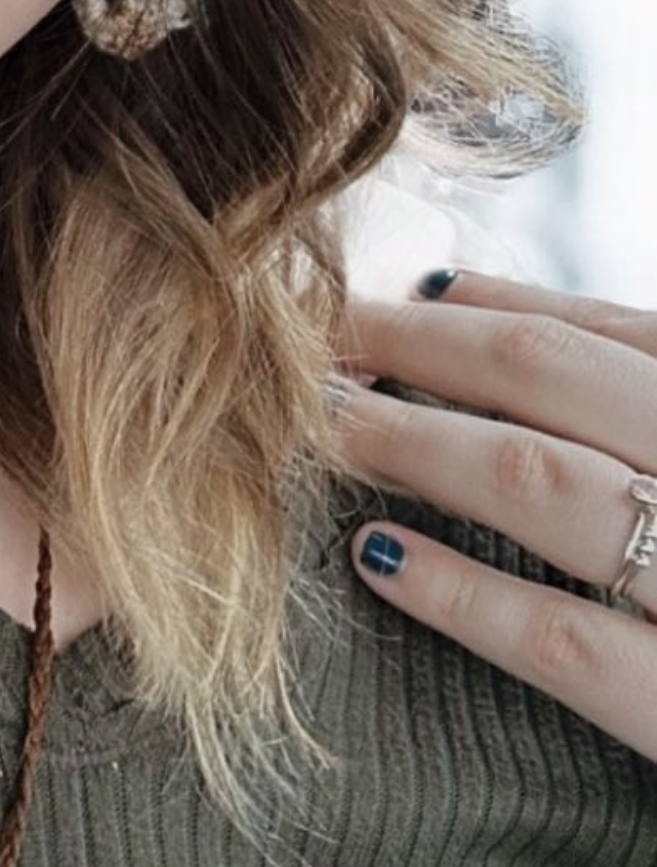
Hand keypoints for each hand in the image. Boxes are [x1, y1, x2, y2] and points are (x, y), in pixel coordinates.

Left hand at [334, 270, 656, 760]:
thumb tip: (499, 309)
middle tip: (314, 331)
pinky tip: (380, 558)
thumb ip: (648, 395)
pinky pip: (572, 646)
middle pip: (554, 380)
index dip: (496, 307)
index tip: (401, 292)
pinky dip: (468, 594)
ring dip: (414, 440)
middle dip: (420, 346)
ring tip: (321, 421)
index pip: (619, 335)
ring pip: (544, 484)